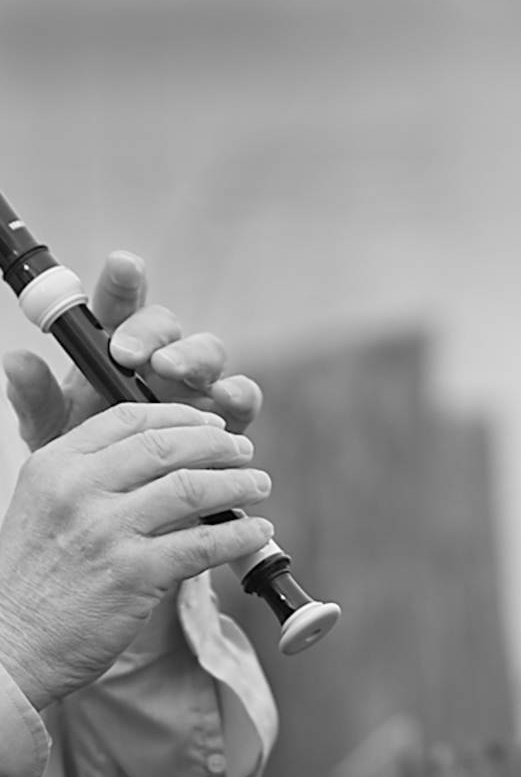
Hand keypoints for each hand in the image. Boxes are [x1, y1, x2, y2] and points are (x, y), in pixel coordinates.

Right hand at [0, 399, 273, 709]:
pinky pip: (204, 543)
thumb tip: (166, 449)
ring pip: (194, 488)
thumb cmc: (33, 579)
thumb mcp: (43, 505)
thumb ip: (92, 473)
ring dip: (238, 484)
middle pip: (168, 446)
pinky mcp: (134, 575)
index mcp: (56, 465)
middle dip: (218, 444)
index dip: (182, 415)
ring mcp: (107, 532)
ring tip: (258, 485)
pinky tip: (256, 531)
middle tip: (243, 450)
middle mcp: (78, 490)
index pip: (130, 419)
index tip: (211, 423)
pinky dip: (239, 534)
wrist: (8, 650)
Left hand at [2, 250, 262, 449]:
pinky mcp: (227, 415)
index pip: (119, 305)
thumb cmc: (87, 461)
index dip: (123, 281)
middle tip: (128, 352)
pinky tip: (224, 397)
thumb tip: (15, 360)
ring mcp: (197, 385)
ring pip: (207, 351)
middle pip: (164, 324)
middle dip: (149, 331)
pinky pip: (241, 394)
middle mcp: (160, 359)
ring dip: (192, 355)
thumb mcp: (53, 432)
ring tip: (171, 370)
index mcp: (114, 351)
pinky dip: (237, 392)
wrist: (124, 511)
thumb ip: (37, 399)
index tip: (123, 265)